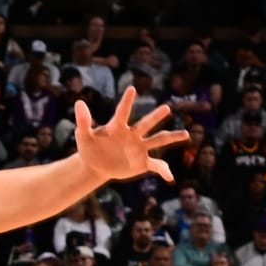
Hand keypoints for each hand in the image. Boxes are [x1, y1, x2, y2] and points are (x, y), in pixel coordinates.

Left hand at [73, 89, 187, 183]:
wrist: (96, 165)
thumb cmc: (90, 147)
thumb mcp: (83, 135)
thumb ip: (83, 121)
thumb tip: (79, 103)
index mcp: (118, 127)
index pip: (122, 112)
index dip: (126, 101)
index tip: (132, 88)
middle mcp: (133, 134)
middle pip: (146, 124)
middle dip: (155, 117)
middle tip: (166, 108)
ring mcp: (140, 148)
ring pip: (159, 140)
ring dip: (172, 137)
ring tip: (186, 134)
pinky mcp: (142, 162)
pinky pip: (156, 165)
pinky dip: (164, 170)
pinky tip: (170, 177)